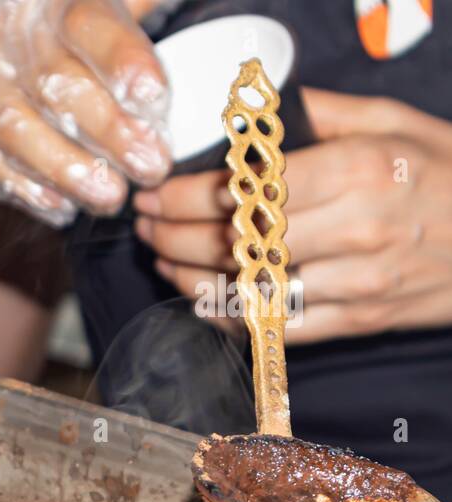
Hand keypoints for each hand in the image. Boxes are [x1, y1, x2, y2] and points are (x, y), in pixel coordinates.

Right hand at [0, 0, 171, 225]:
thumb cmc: (51, 17)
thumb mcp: (92, 1)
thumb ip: (136, 5)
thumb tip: (177, 8)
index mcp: (50, 2)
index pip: (88, 25)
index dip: (123, 61)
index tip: (155, 99)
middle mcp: (8, 40)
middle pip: (56, 85)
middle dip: (108, 130)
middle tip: (152, 165)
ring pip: (18, 130)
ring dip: (67, 169)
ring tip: (110, 196)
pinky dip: (25, 188)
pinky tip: (62, 206)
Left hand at [134, 88, 451, 343]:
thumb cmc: (449, 175)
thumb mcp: (397, 124)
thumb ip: (323, 116)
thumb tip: (257, 111)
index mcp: (359, 171)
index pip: (245, 190)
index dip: (184, 196)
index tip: (154, 192)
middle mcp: (355, 229)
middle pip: (234, 242)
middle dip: (172, 233)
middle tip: (143, 223)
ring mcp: (356, 282)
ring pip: (246, 288)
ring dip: (189, 275)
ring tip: (160, 256)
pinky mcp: (358, 321)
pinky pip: (274, 326)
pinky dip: (227, 315)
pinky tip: (199, 297)